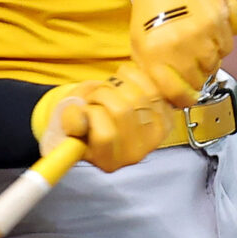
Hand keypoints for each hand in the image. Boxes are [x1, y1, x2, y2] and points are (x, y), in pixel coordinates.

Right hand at [35, 63, 176, 171]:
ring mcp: (154, 138)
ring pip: (139, 96)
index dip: (92, 113)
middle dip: (103, 93)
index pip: (105, 135)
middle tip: (96, 94)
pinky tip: (125, 78)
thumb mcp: (70, 120)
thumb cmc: (84, 118)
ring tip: (109, 87)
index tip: (85, 108)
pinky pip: (155, 89)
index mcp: (107, 161)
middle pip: (122, 111)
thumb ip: (70, 120)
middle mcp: (134, 155)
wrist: (107, 113)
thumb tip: (79, 118)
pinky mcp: (167, 120)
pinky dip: (138, 76)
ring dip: (119, 82)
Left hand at [128, 0, 236, 107]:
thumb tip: (172, 95)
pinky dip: (224, 37)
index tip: (187, 95)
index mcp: (157, 56)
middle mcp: (183, 46)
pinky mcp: (222, 17)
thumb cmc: (150, 6)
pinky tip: (211, 26)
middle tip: (187, 55)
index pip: (181, 95)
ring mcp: (205, 32)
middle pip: (202, 78)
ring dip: (211, 53)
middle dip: (196, 71)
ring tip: (196, 36)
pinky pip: (231, 41)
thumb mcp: (139, 42)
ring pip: (219, 60)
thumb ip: (153, 72)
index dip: (185, 97)